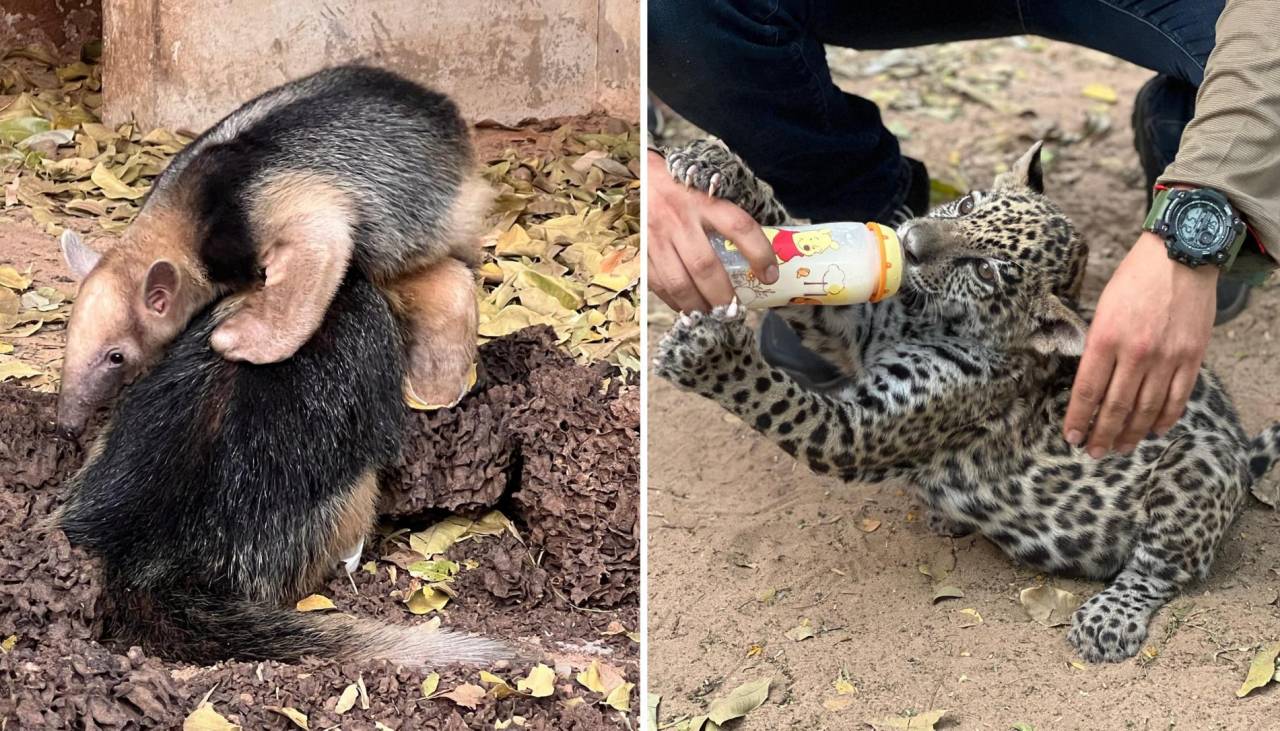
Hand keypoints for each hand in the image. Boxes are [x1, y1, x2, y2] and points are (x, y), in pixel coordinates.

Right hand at [646, 150, 777, 310]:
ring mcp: (656, 237)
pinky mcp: (641, 251)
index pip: (739, 227)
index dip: (759, 254)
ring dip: (699, 306)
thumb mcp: (705, 188)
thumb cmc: (678, 184)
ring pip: (680, 283)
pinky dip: (675, 302)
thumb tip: (755, 248)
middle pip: (706, 266)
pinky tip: (687, 307)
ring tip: (712, 315)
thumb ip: (725, 213)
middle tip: (734, 310)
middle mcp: (679, 218)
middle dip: (723, 295)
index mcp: (704, 200)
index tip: (770, 275)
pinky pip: (658, 285)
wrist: (636, 175)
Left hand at [1063, 231, 1216, 456]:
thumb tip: (1091, 382)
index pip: (1087, 390)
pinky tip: (1153, 430)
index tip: (1071, 436)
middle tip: (1093, 452)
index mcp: (1106, 338)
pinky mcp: (1192, 356)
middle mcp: (1136, 352)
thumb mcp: (1102, 309)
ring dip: (1131, 433)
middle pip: (1116, 406)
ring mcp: (1167, 357)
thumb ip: (1097, 346)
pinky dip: (1164, 418)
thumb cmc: (1134, 280)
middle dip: (1102, 434)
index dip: (1078, 418)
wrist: (1180, 256)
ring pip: (1146, 408)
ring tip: (1120, 447)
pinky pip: (1177, 397)